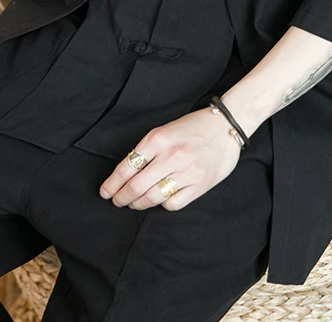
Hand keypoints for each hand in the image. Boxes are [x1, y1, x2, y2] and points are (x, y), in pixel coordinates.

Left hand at [98, 107, 242, 210]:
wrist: (225, 126)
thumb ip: (147, 150)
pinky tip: (161, 199)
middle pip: (137, 186)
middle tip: (117, 201)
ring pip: (153, 197)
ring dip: (138, 203)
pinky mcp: (200, 184)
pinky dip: (162, 204)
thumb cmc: (192, 127)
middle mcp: (171, 155)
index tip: (105, 192)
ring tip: (134, 203)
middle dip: (122, 197)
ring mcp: (187, 171)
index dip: (113, 183)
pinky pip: (173, 203)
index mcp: (158, 139)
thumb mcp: (164, 131)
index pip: (127, 166)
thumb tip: (126, 173)